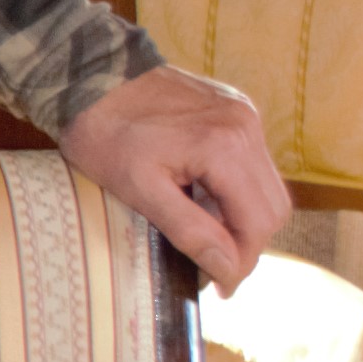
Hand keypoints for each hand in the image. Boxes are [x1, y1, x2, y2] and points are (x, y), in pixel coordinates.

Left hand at [59, 63, 291, 291]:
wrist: (89, 75)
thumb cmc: (104, 132)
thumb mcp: (138, 189)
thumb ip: (189, 230)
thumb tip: (227, 268)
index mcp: (225, 147)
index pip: (258, 222)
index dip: (242, 261)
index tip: (220, 286)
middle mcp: (245, 127)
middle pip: (273, 206)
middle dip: (247, 243)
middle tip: (213, 266)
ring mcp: (244, 114)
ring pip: (267, 186)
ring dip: (241, 217)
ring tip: (203, 232)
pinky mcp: (235, 109)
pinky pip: (252, 161)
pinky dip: (234, 189)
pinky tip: (201, 197)